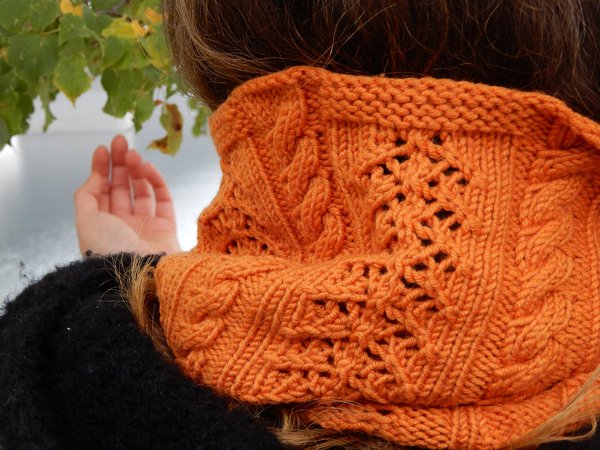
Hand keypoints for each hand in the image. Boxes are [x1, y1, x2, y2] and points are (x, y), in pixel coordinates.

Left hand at [74, 135, 180, 255]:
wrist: (136, 274)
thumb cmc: (107, 249)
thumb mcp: (86, 220)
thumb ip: (87, 194)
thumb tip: (96, 175)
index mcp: (101, 224)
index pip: (101, 190)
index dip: (101, 169)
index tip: (102, 149)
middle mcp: (123, 224)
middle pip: (121, 187)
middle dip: (119, 163)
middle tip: (121, 142)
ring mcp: (145, 225)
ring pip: (141, 190)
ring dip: (136, 169)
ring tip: (133, 153)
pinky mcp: (166, 226)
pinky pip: (162, 199)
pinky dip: (156, 181)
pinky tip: (147, 167)